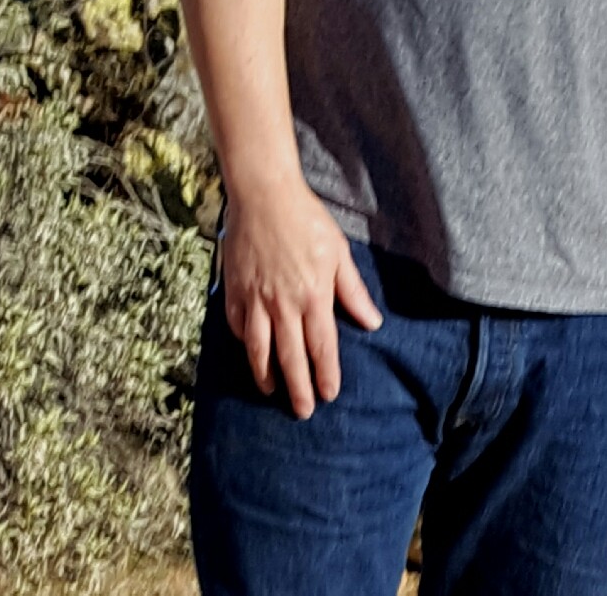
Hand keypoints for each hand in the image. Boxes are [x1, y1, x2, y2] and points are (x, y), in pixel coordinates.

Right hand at [219, 172, 383, 417]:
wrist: (264, 195)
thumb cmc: (306, 219)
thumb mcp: (338, 251)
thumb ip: (352, 291)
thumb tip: (372, 322)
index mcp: (313, 295)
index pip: (321, 346)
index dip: (326, 374)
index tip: (329, 394)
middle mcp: (283, 304)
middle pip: (290, 357)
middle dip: (298, 388)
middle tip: (303, 411)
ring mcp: (255, 299)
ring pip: (258, 350)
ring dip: (266, 375)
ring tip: (271, 393)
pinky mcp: (234, 291)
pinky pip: (237, 327)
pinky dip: (243, 344)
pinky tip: (250, 354)